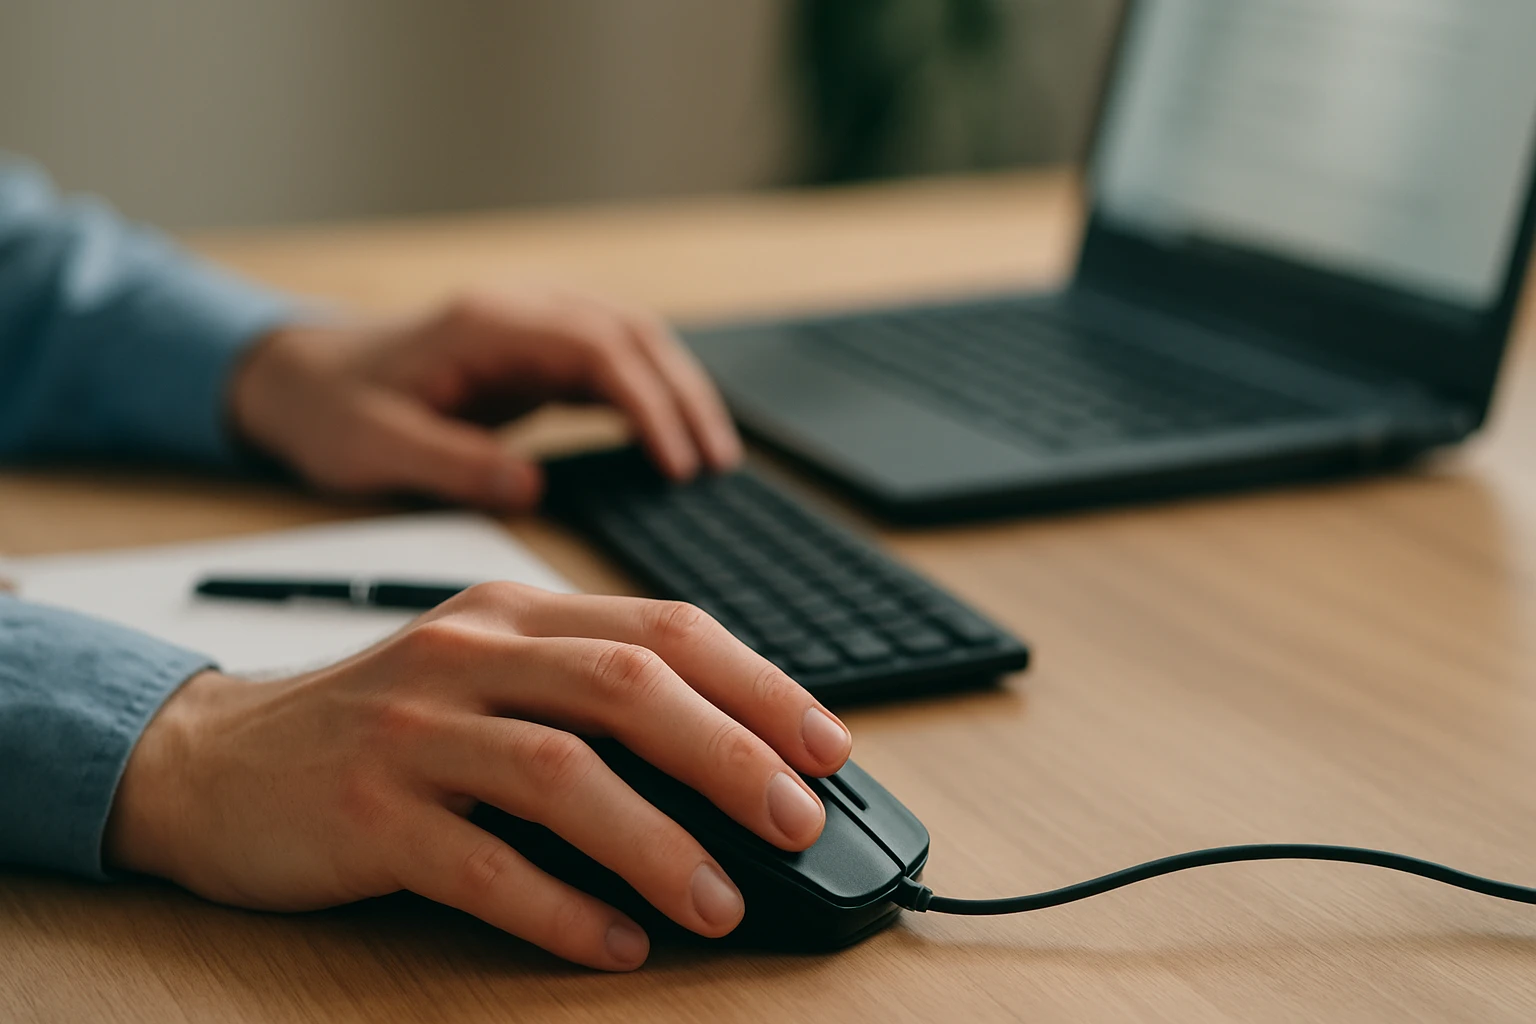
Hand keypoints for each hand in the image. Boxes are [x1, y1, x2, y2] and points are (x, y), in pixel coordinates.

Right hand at [104, 584, 851, 970]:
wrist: (218, 758)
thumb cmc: (384, 721)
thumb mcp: (489, 674)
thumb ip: (592, 695)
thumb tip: (733, 762)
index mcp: (517, 611)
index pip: (663, 629)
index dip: (757, 685)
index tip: (827, 744)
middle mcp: (470, 654)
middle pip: (627, 687)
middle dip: (731, 754)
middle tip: (797, 819)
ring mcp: (413, 728)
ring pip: (561, 772)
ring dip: (658, 842)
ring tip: (720, 902)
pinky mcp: (365, 812)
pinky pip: (480, 866)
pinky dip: (560, 908)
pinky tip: (615, 942)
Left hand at [229, 289, 742, 509]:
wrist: (302, 378)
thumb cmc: (334, 411)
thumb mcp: (374, 449)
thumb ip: (451, 465)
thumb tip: (531, 490)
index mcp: (486, 325)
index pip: (597, 349)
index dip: (648, 404)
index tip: (677, 463)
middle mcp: (520, 311)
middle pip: (633, 335)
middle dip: (684, 397)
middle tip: (716, 465)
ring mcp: (532, 325)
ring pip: (635, 341)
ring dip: (679, 392)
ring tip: (713, 457)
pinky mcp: (537, 351)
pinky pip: (614, 362)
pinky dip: (653, 396)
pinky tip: (672, 440)